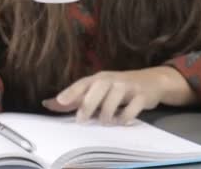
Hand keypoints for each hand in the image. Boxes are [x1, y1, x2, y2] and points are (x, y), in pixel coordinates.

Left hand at [42, 67, 180, 124]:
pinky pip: (132, 108)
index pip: (84, 82)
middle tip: (81, 120)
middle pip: (98, 88)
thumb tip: (48, 103)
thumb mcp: (98, 89)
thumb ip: (75, 98)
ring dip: (107, 114)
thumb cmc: (118, 87)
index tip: (60, 101)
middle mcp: (113, 79)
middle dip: (88, 105)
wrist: (152, 81)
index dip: (71, 91)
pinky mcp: (142, 95)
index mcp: (100, 77)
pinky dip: (125, 117)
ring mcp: (129, 86)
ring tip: (106, 121)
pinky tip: (122, 121)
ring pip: (114, 99)